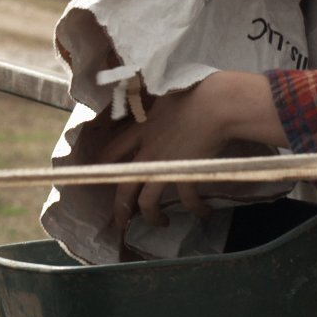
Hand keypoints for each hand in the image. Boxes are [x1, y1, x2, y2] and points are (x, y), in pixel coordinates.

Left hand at [93, 72, 285, 228]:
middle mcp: (148, 151)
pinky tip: (204, 212)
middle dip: (121, 208)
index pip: (113, 151)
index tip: (100, 176)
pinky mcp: (186, 173)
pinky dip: (196, 208)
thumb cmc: (196, 93)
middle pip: (124, 186)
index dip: (103, 165)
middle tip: (122, 222)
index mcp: (142, 130)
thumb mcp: (167, 97)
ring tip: (160, 223)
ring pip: (147, 201)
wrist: (216, 104)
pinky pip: (186, 199)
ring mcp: (165, 165)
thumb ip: (159, 109)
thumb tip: (163, 107)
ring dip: (153, 217)